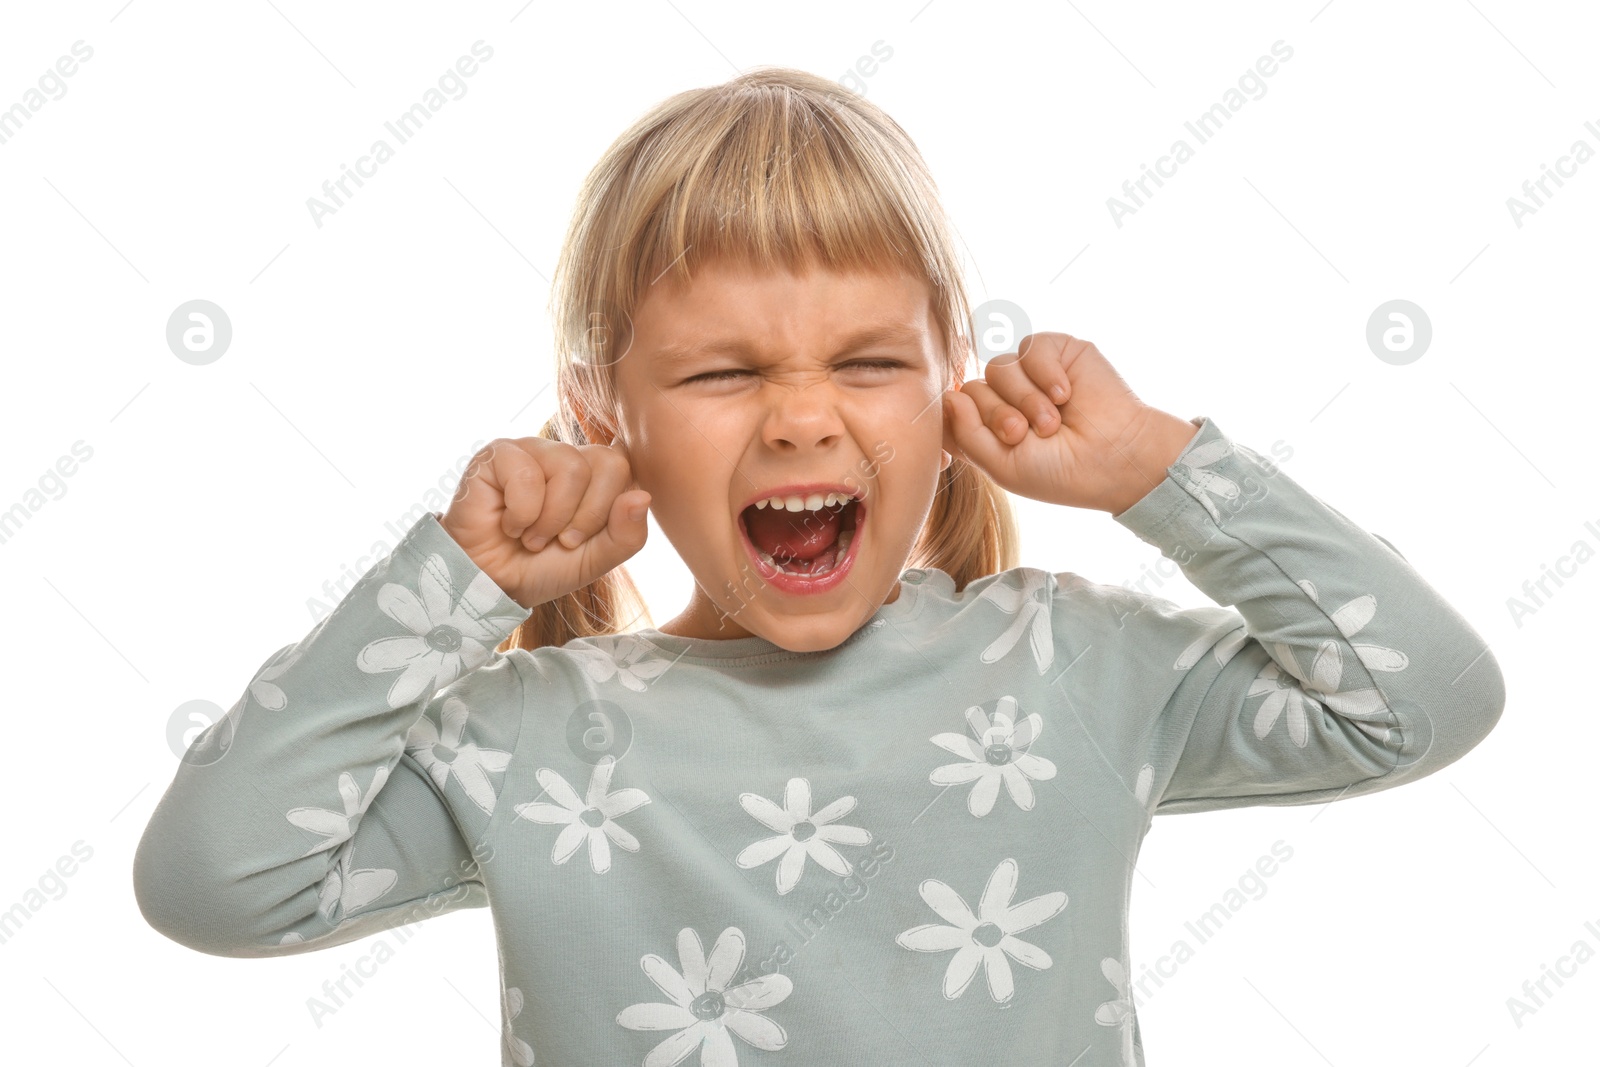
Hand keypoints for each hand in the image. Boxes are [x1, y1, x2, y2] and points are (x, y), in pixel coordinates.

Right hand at [439, 437, 650, 609]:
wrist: (490, 584)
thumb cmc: (541, 567)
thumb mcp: (595, 560)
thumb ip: (627, 535)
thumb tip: (642, 496)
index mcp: (594, 474)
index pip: (625, 468)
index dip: (607, 510)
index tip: (579, 539)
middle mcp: (566, 456)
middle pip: (609, 463)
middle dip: (586, 517)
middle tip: (558, 540)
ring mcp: (532, 450)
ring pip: (571, 467)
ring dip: (550, 519)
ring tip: (530, 536)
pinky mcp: (498, 454)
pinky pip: (527, 474)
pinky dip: (521, 514)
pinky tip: (507, 524)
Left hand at [941, 333, 1198, 513]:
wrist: (1116, 459)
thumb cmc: (1061, 472)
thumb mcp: (1003, 466)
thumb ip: (966, 434)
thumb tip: (948, 395)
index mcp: (987, 427)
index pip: (953, 410)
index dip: (967, 422)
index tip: (997, 443)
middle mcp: (1004, 398)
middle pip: (973, 388)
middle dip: (999, 416)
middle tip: (1026, 436)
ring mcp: (1029, 374)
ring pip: (998, 367)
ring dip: (1026, 399)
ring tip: (1052, 423)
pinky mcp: (1056, 353)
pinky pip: (1031, 347)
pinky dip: (1046, 373)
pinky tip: (1066, 395)